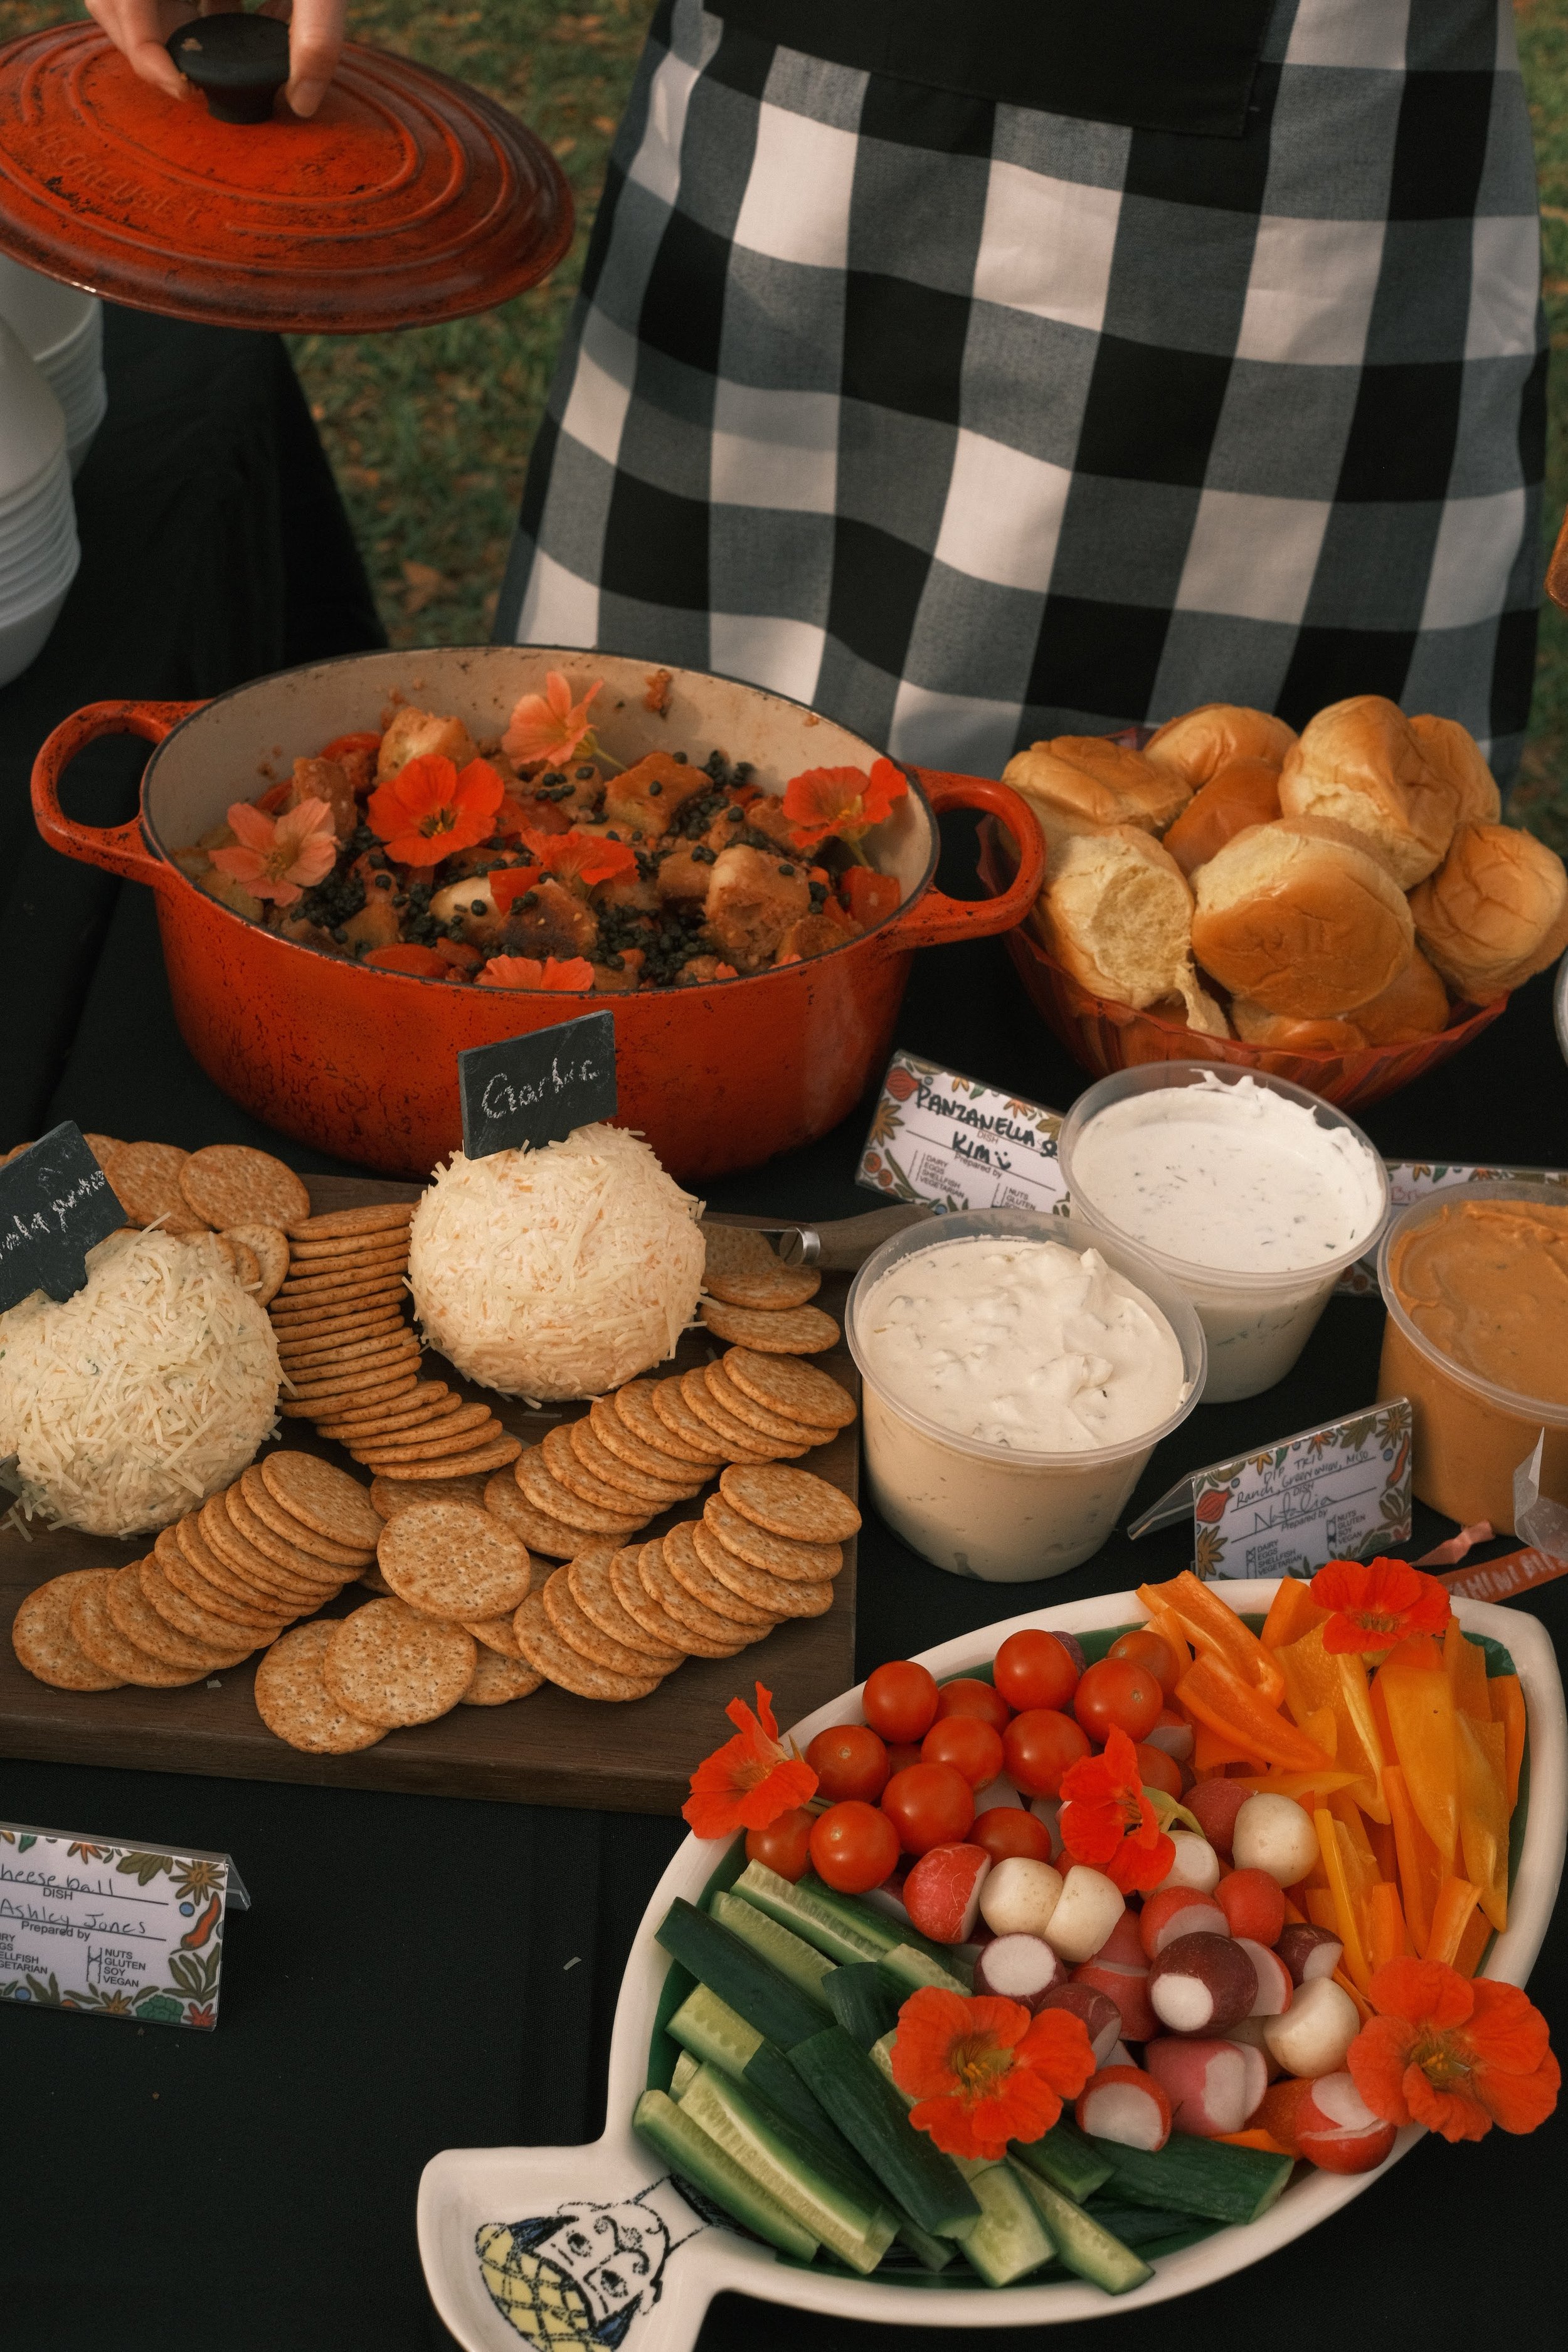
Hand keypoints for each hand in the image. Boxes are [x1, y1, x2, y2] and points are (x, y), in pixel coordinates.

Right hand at [86, 1, 346, 119]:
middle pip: (113, 4)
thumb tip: (302, 103)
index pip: (120, 0)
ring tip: (208, 66)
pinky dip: (189, 15)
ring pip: (133, 1)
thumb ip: (319, 30)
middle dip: (147, 51)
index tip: (185, 92)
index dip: (144, 52)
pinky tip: (232, 27)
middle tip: (192, 87)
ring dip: (165, 34)